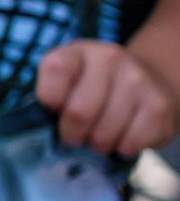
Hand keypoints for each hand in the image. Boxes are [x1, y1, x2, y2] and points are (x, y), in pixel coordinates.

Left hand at [36, 39, 177, 156]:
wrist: (147, 82)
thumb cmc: (92, 89)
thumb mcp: (65, 83)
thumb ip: (49, 98)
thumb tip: (40, 134)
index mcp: (77, 51)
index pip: (55, 70)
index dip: (50, 101)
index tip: (55, 110)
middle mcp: (110, 58)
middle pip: (78, 112)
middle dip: (72, 135)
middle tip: (76, 137)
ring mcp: (138, 79)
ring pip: (104, 134)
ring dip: (99, 145)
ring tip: (101, 136)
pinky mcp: (160, 105)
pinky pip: (131, 143)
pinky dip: (124, 149)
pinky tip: (124, 136)